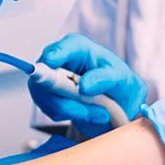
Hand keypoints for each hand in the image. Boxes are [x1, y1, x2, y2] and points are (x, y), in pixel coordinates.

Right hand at [31, 35, 146, 130]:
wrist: (115, 101)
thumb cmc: (115, 81)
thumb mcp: (119, 77)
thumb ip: (104, 79)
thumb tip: (84, 86)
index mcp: (76, 47)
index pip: (61, 49)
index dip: (54, 55)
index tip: (52, 61)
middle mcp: (58, 61)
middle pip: (47, 77)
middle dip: (70, 97)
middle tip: (95, 110)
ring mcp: (49, 80)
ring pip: (48, 98)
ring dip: (75, 110)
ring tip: (99, 111)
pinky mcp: (46, 97)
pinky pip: (51, 111)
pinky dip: (71, 116)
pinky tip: (86, 111)